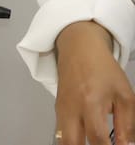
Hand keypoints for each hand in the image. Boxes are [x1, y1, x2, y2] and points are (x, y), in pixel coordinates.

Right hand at [55, 21, 134, 144]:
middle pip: (72, 143)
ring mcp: (62, 110)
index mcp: (90, 102)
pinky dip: (72, 140)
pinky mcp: (58, 110)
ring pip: (63, 140)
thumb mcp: (124, 95)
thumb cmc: (101, 68)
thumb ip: (127, 124)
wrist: (79, 50)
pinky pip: (62, 132)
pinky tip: (84, 139)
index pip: (97, 137)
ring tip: (92, 143)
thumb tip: (125, 144)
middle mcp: (71, 108)